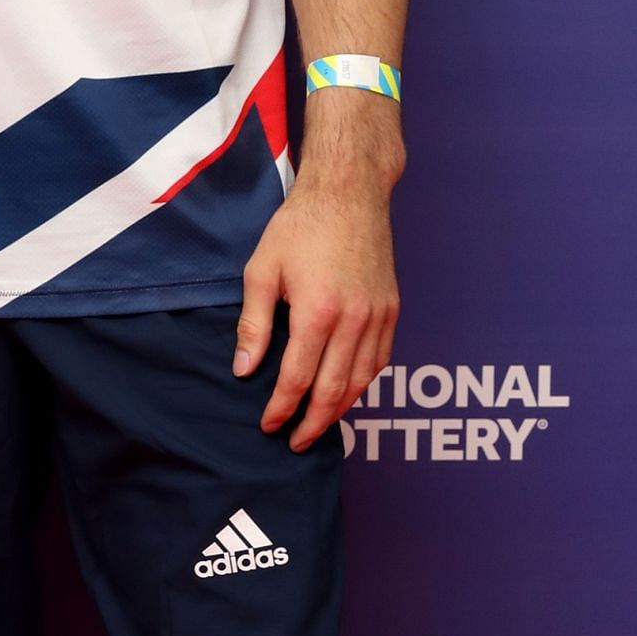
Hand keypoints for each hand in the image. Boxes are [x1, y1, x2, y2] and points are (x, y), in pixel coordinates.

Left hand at [234, 175, 398, 449]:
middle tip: (295, 442)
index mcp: (318, 311)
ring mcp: (378, 315)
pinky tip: (346, 392)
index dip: (282, 408)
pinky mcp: (392, 309)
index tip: (269, 426)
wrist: (350, 193)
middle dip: (313, 423)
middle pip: (334, 390)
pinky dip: (363, 383)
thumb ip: (254, 324)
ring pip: (362, 380)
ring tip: (318, 424)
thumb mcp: (262, 270)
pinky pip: (381, 360)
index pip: (298, 378)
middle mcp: (354, 320)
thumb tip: (243, 369)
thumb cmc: (300, 226)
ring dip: (340, 409)